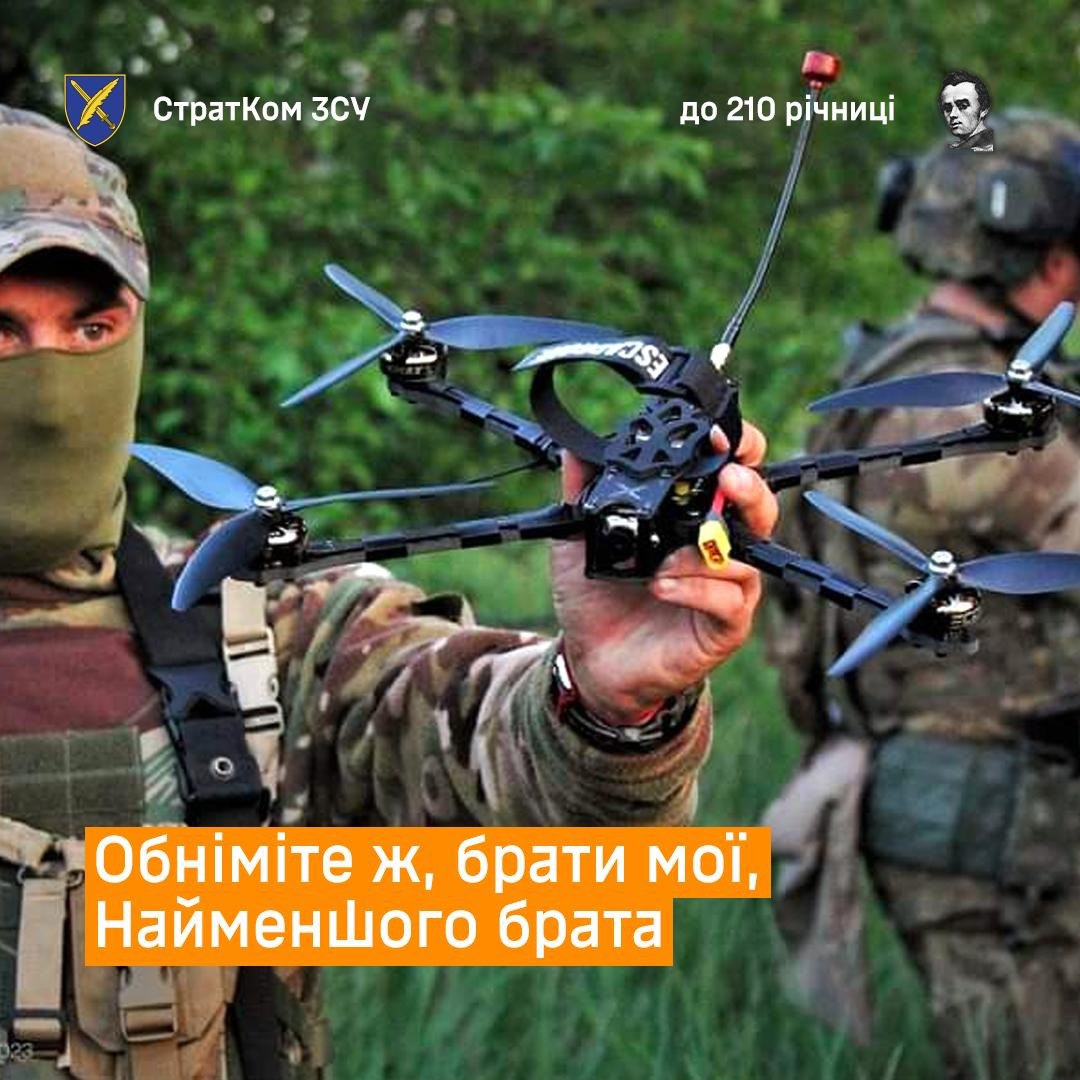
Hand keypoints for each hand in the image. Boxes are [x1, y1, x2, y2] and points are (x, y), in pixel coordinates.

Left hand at [551, 422, 777, 724]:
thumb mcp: (581, 537)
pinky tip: (661, 586)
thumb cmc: (597, 596)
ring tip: (664, 558)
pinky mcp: (725, 625)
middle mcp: (718, 546)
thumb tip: (574, 445)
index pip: (733, 471)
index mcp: (693, 516)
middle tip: (728, 478)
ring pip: (744, 556)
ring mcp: (727, 586)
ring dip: (705, 550)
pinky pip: (727, 600)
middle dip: (748, 488)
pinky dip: (695, 588)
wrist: (592, 660)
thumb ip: (583, 491)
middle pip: (758, 507)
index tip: (720, 434)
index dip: (739, 448)